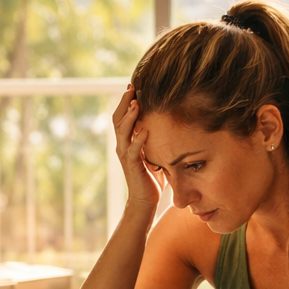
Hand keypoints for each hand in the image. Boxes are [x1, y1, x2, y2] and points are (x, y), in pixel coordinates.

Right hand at [112, 85, 160, 210]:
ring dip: (129, 117)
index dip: (125, 102)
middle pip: (118, 119)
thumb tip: (170, 125)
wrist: (144, 201)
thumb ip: (155, 141)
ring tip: (136, 104)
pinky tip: (145, 131)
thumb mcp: (154, 154)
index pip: (122, 118)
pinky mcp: (132, 167)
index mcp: (127, 142)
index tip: (133, 87)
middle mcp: (123, 146)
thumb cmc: (151, 179)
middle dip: (124, 102)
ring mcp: (125, 156)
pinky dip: (138, 140)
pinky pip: (133, 151)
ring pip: (123, 132)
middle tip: (131, 87)